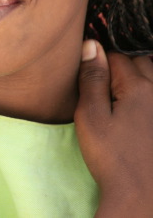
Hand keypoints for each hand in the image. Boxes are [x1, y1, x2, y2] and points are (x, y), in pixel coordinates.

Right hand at [75, 39, 152, 215]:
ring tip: (126, 101)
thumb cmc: (112, 156)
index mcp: (136, 87)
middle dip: (123, 70)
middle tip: (108, 94)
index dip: (100, 66)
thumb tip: (91, 45)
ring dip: (141, 80)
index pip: (116, 57)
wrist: (142, 192)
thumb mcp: (91, 116)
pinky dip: (149, 96)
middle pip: (140, 62)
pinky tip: (141, 113)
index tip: (92, 84)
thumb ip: (91, 79)